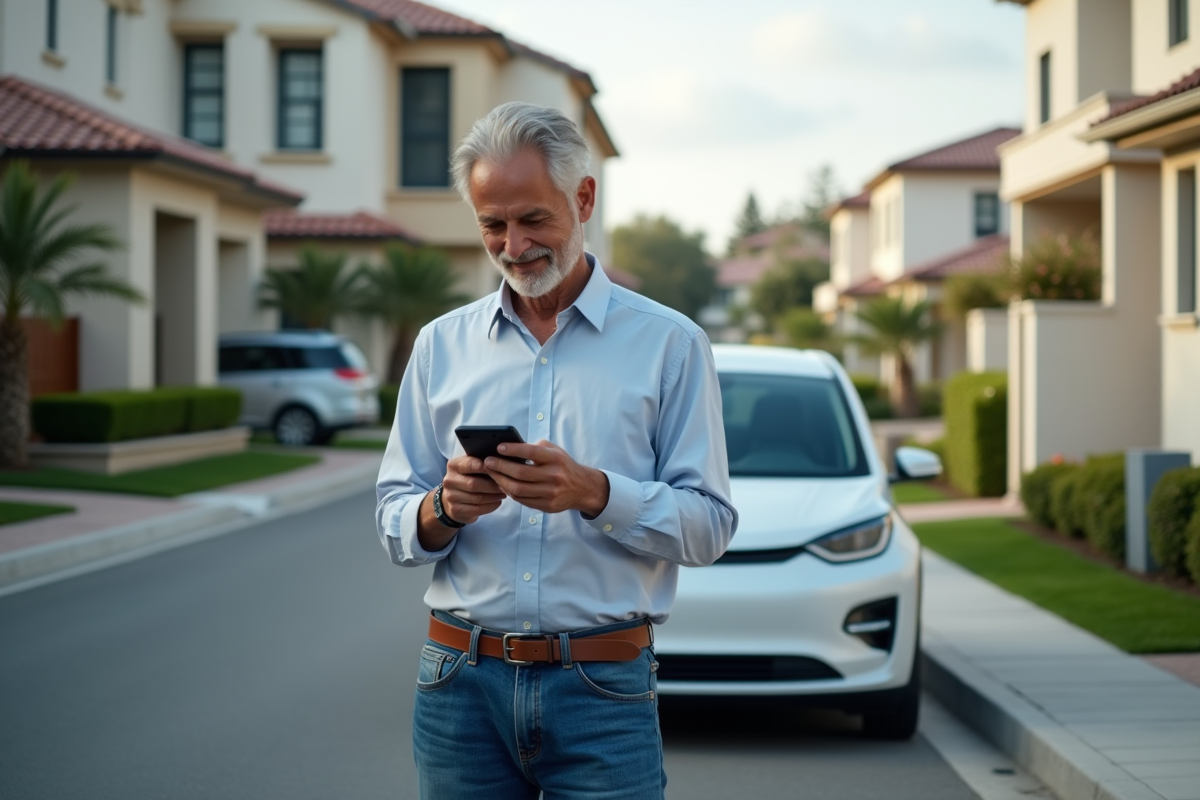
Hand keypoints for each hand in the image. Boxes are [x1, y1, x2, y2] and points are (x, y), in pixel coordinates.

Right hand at [440, 455, 506, 523]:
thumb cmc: (467, 478)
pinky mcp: (455, 510)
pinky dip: (490, 506)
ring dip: (494, 496)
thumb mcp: (469, 466)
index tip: (497, 467)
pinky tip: (498, 502)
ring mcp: (451, 497)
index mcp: (453, 465)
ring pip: (477, 498)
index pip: (469, 464)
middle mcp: (449, 480)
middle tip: (505, 484)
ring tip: (504, 493)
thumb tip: (501, 459)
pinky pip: (477, 509)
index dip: (484, 466)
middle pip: (474, 484)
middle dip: (492, 485)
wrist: (453, 498)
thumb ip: (480, 461)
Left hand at [483, 440, 608, 516]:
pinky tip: (502, 484)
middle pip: (520, 473)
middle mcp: (554, 476)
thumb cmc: (562, 465)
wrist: (582, 488)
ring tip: (491, 473)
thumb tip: (510, 448)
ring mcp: (550, 493)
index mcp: (555, 459)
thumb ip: (535, 448)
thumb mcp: (554, 451)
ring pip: (518, 489)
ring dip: (501, 481)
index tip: (498, 447)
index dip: (513, 450)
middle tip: (488, 462)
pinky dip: (509, 492)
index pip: (531, 453)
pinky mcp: (547, 506)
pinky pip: (522, 500)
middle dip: (500, 467)